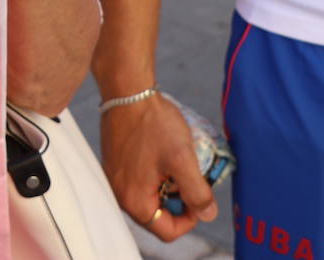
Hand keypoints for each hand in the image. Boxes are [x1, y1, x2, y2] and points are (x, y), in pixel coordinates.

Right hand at [100, 94, 216, 240]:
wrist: (128, 91)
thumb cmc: (153, 123)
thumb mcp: (183, 159)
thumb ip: (197, 193)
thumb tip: (208, 214)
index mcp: (134, 200)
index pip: (167, 231)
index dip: (190, 219)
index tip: (200, 194)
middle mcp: (120, 193)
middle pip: (157, 216)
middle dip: (178, 201)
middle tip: (190, 177)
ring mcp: (115, 178)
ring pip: (150, 197)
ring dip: (168, 187)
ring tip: (178, 164)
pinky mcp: (116, 164)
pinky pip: (140, 182)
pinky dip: (156, 176)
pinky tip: (164, 155)